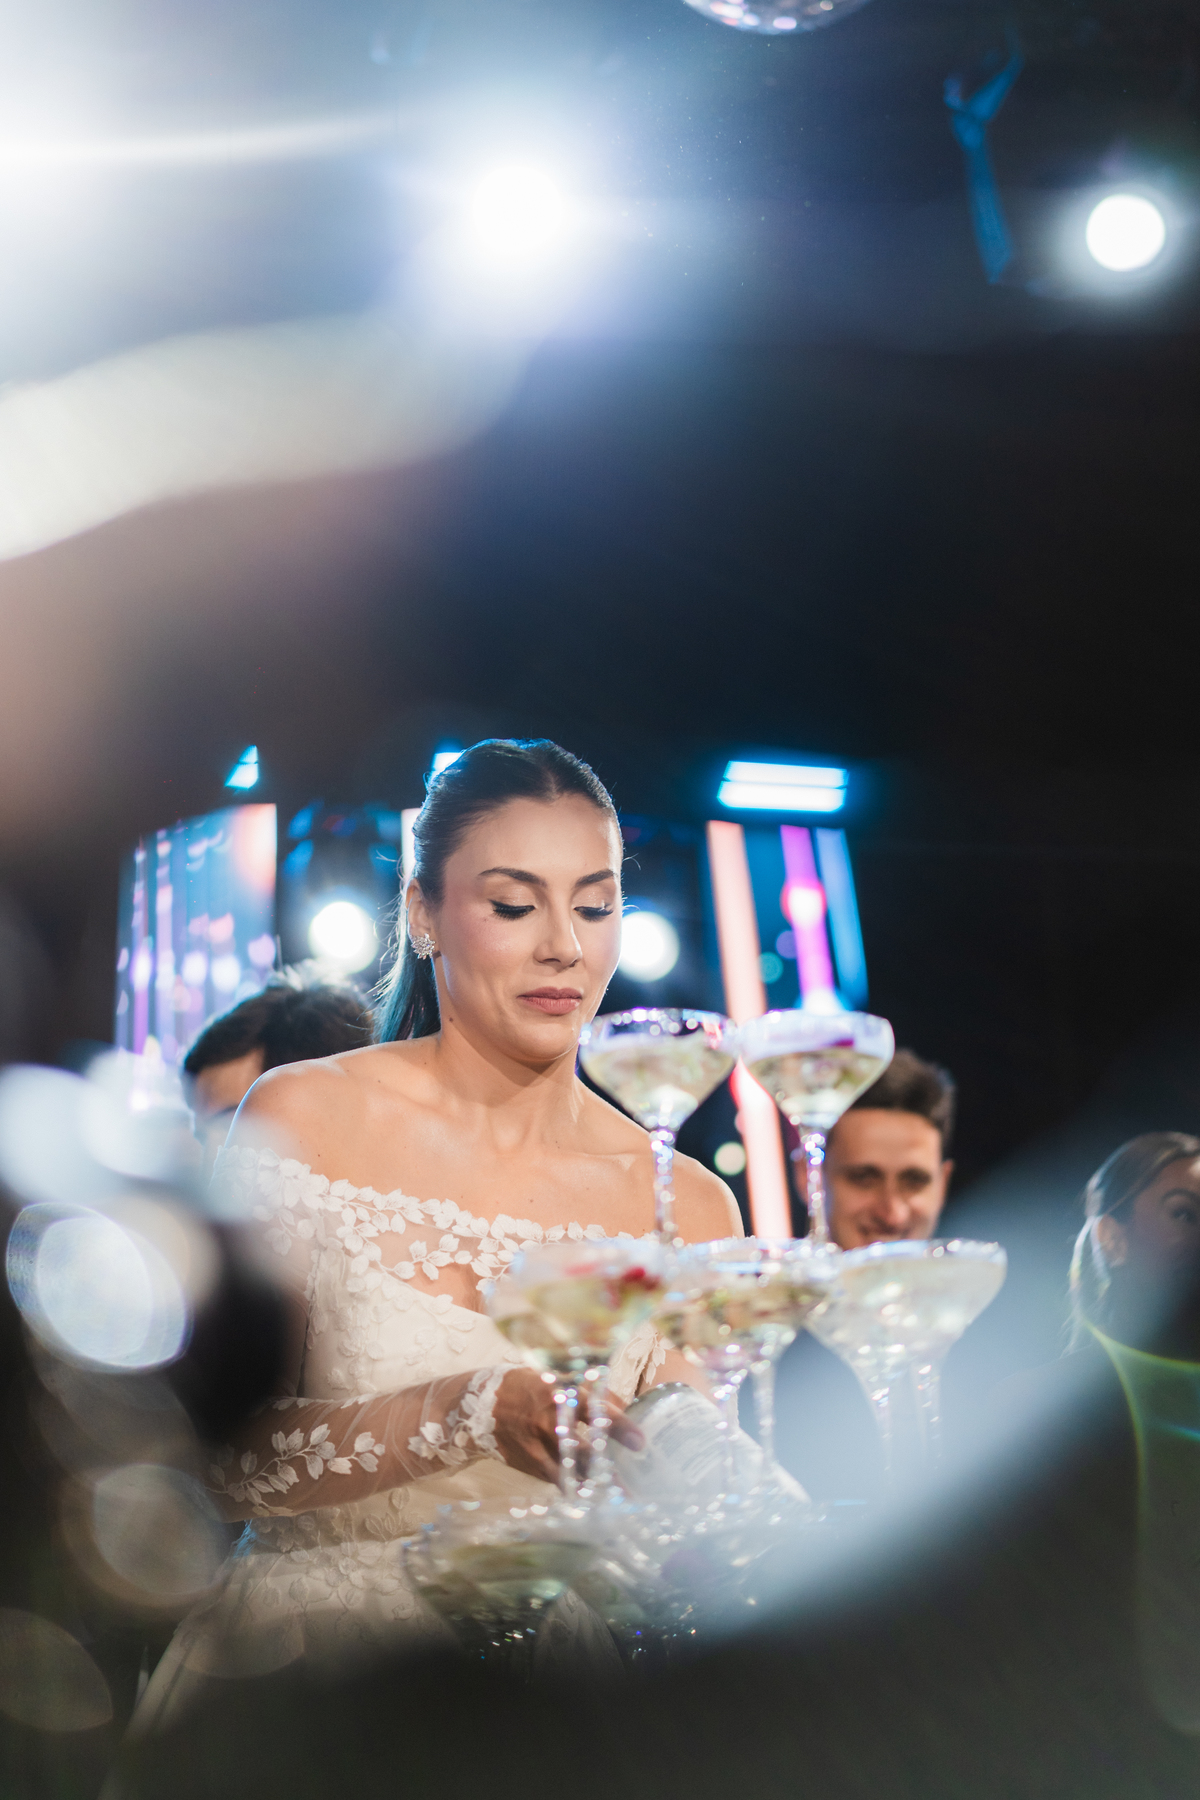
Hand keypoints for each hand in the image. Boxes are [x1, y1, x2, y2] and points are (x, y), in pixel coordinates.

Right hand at [491, 1368, 644, 1486]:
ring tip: (617, 1503)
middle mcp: (549, 1422)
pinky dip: (574, 1489)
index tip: (640, 1442)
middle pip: (583, 1450)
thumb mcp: (556, 1379)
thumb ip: (589, 1395)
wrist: (478, 1405)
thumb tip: (625, 1408)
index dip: (619, 1427)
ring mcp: (537, 1446)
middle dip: (608, 1471)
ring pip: (569, 1472)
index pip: (595, 1410)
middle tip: (631, 1489)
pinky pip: (555, 1480)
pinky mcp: (529, 1463)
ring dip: (594, 1487)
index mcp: (561, 1394)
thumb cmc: (526, 1386)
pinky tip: (591, 1499)